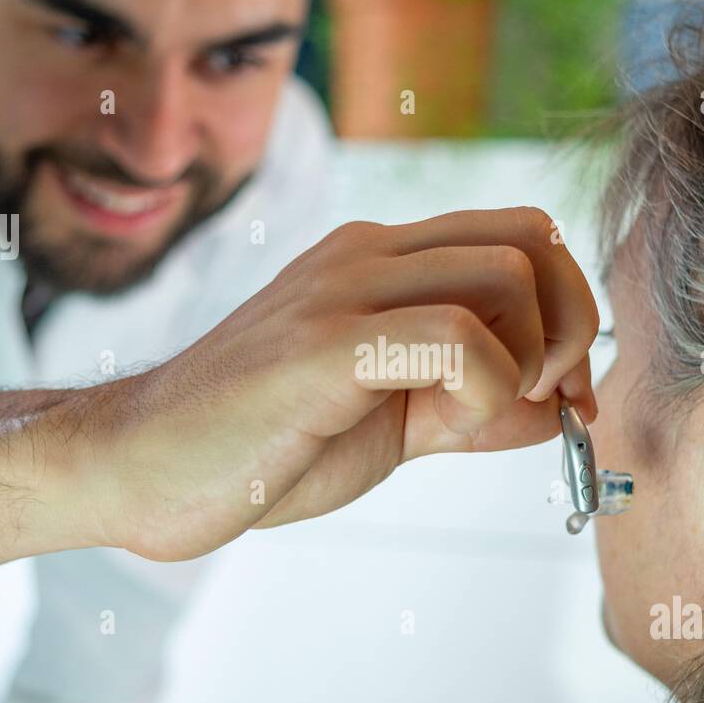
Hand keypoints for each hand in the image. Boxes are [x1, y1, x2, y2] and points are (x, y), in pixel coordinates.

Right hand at [79, 207, 599, 560]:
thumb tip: (561, 408)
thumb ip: (472, 409)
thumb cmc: (254, 446)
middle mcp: (366, 256)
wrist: (133, 467)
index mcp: (380, 264)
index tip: (558, 395)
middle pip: (533, 237)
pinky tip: (442, 429)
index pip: (520, 235)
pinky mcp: (323, 343)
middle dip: (570, 327)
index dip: (568, 310)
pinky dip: (487, 392)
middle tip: (542, 404)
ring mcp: (342, 290)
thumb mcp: (389, 427)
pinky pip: (456, 338)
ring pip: (508, 275)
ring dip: (528, 360)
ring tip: (471, 420)